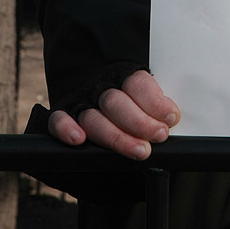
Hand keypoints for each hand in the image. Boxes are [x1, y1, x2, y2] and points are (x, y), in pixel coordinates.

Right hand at [47, 70, 180, 159]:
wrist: (99, 93)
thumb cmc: (131, 101)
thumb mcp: (147, 98)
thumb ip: (156, 104)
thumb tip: (171, 117)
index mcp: (125, 78)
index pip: (138, 84)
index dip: (155, 102)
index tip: (171, 118)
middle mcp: (101, 89)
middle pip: (117, 103)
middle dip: (140, 122)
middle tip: (159, 136)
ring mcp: (80, 103)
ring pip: (94, 118)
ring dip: (117, 137)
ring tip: (139, 150)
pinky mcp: (63, 116)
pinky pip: (58, 120)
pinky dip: (65, 128)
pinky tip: (79, 139)